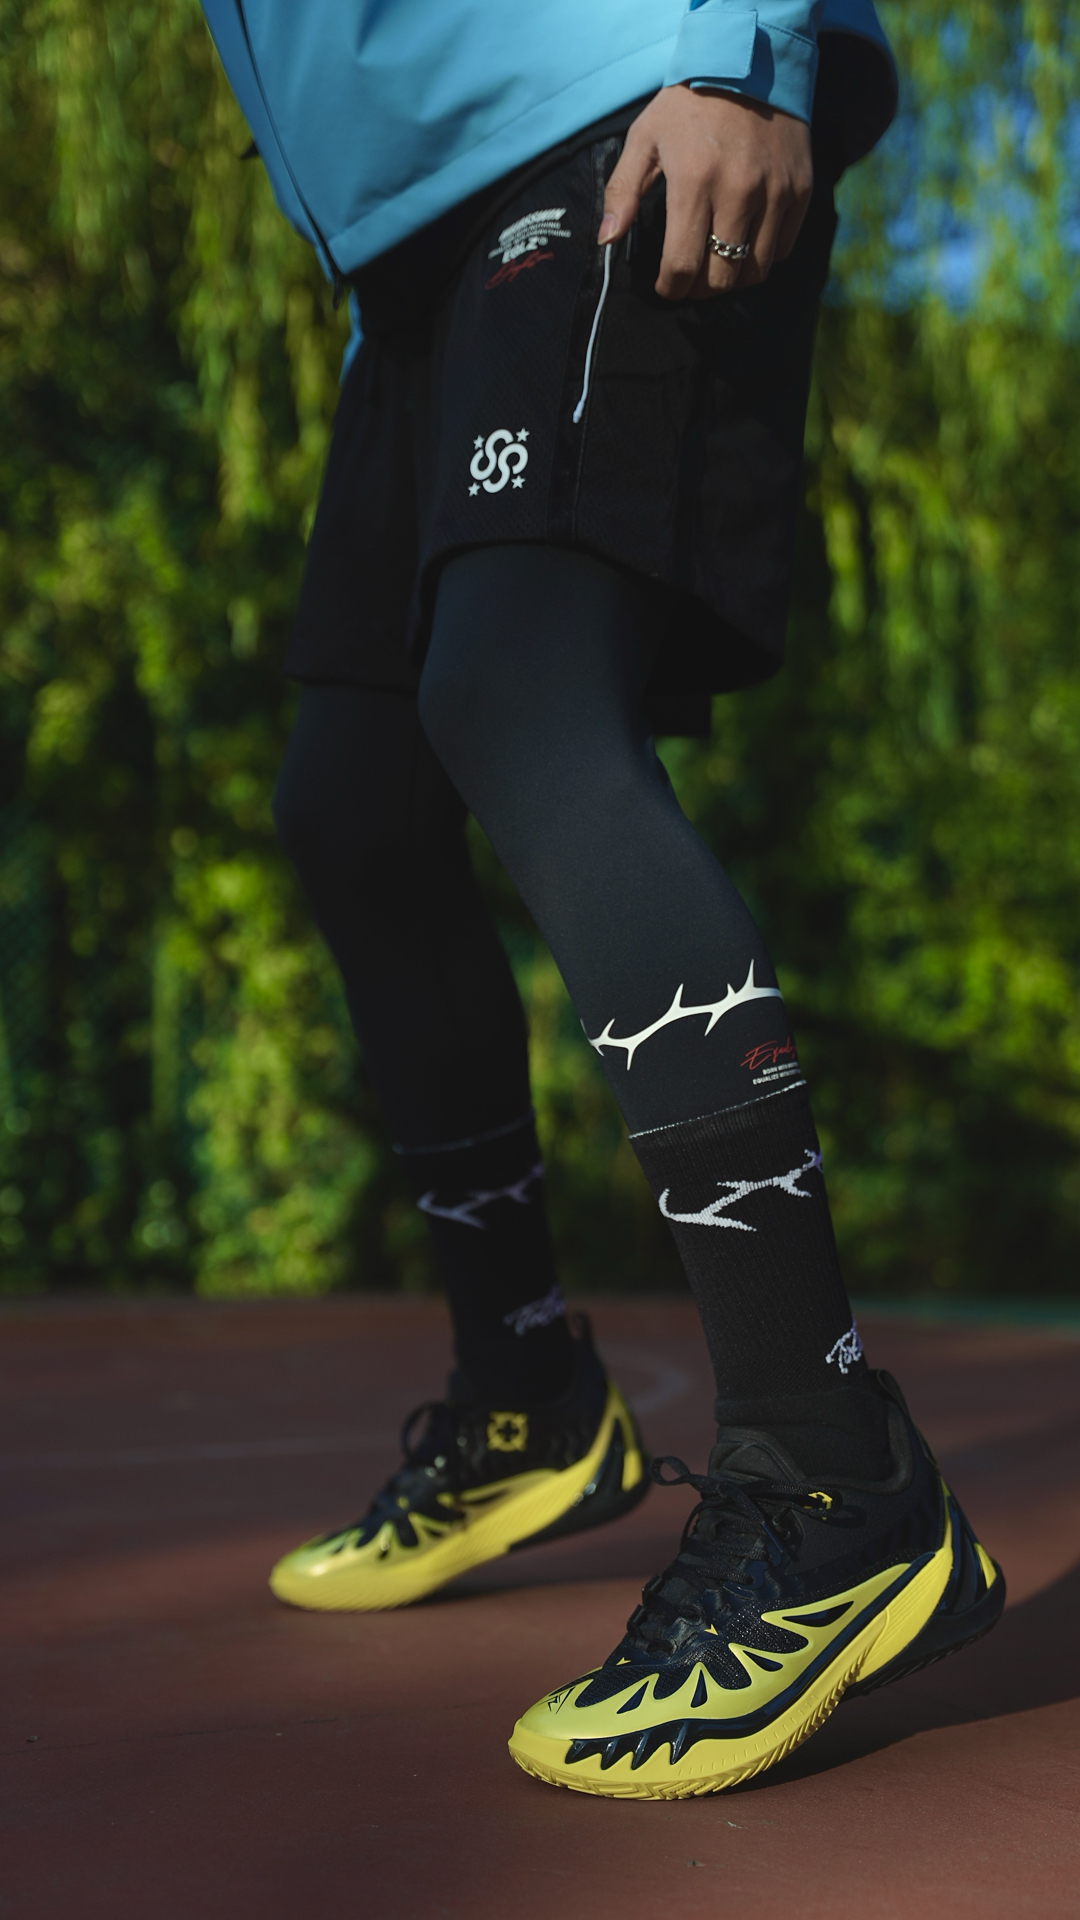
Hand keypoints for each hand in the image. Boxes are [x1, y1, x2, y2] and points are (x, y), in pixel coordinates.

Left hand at [598, 84, 812, 299]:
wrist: (750, 61)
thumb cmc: (689, 103)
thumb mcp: (645, 137)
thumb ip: (623, 191)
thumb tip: (606, 239)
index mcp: (694, 182)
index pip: (683, 265)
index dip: (671, 287)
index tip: (666, 286)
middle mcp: (739, 191)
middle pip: (721, 278)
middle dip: (699, 290)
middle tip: (690, 280)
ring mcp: (775, 192)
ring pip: (755, 271)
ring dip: (732, 279)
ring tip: (716, 266)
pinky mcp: (800, 189)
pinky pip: (782, 248)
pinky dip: (762, 256)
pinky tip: (744, 242)